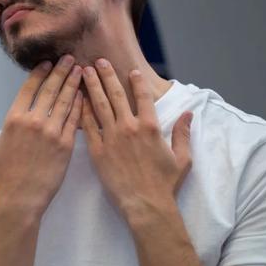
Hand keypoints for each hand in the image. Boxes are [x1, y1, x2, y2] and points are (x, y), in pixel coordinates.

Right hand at [0, 56, 83, 216]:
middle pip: (50, 89)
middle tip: (69, 58)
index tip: (47, 63)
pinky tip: (84, 95)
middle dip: (61, 71)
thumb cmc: (0, 178)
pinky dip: (80, 105)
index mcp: (13, 120)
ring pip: (65, 101)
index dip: (40, 73)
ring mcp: (52, 132)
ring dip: (73, 83)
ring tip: (80, 70)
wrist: (21, 200)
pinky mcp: (66, 145)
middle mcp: (33, 121)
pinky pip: (75, 119)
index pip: (29, 88)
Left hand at [80, 60, 192, 223]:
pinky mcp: (97, 151)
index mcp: (151, 127)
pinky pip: (88, 126)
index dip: (136, 81)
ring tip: (84, 72)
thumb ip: (183, 133)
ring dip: (92, 86)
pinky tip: (76, 99)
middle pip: (116, 95)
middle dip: (107, 75)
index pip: (142, 96)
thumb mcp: (182, 158)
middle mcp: (129, 127)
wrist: (145, 205)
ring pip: (99, 105)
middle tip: (98, 61)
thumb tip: (189, 114)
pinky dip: (82, 110)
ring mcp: (111, 138)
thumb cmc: (165, 184)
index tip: (129, 70)